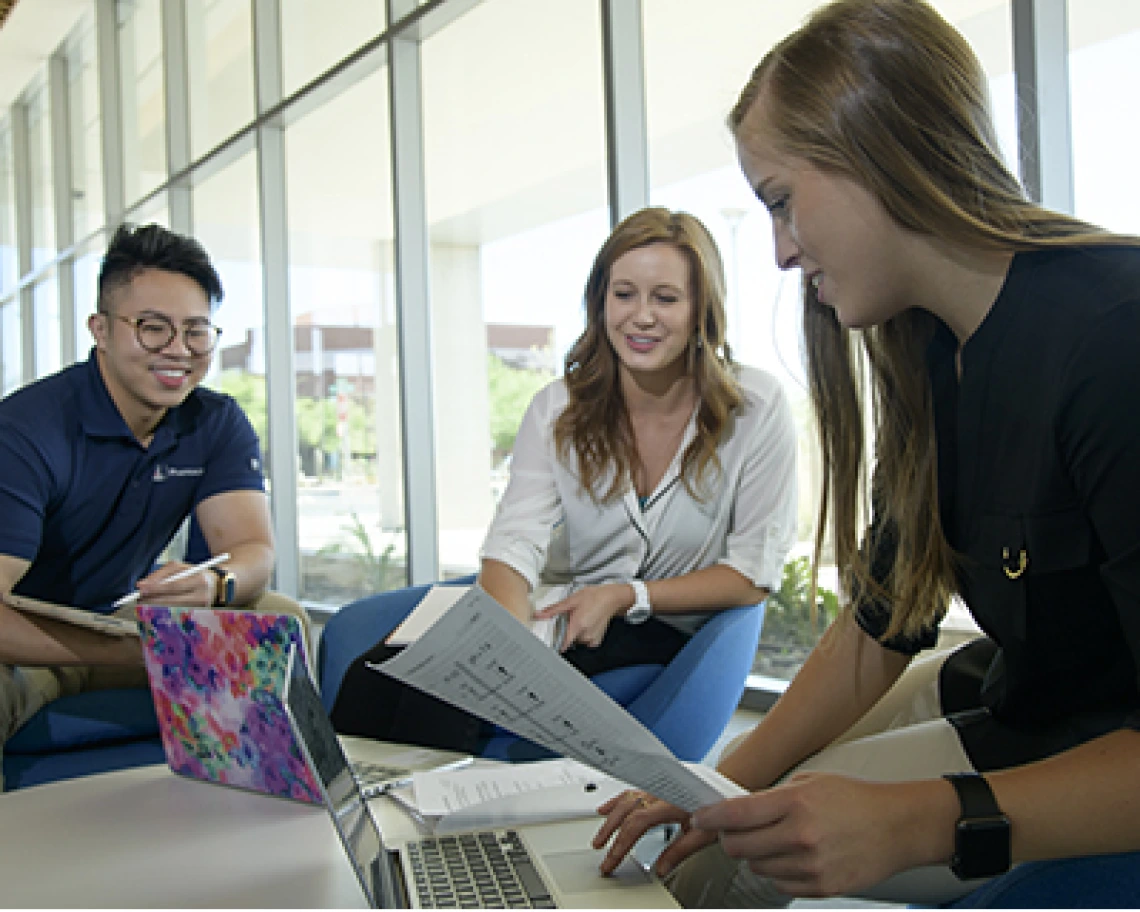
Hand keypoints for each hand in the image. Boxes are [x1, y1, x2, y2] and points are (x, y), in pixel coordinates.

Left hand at [135, 562, 215, 607]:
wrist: (219, 585)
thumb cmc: (197, 574)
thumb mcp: (182, 568)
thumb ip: (163, 574)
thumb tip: (143, 584)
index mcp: (199, 579)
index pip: (174, 584)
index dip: (156, 587)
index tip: (141, 588)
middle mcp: (202, 593)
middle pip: (172, 597)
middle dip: (152, 597)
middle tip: (138, 597)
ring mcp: (201, 606)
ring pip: (172, 606)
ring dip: (155, 604)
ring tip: (144, 601)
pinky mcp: (198, 613)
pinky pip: (176, 611)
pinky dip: (163, 608)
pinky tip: (156, 606)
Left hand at [534, 583, 628, 650]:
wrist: (611, 598)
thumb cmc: (593, 597)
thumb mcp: (571, 600)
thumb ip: (554, 610)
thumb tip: (538, 615)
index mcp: (577, 626)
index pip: (562, 644)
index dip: (554, 644)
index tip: (550, 642)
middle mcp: (585, 635)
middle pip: (568, 640)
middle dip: (566, 631)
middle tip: (570, 619)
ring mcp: (592, 639)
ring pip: (576, 641)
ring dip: (575, 633)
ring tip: (580, 619)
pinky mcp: (596, 641)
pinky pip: (584, 642)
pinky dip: (583, 636)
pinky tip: (586, 625)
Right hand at [592, 790, 712, 876]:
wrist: (727, 786)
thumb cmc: (720, 808)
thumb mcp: (704, 835)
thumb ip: (680, 851)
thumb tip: (661, 869)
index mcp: (670, 803)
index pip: (636, 823)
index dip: (621, 842)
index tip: (611, 860)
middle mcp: (660, 792)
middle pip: (626, 812)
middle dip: (610, 835)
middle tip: (603, 856)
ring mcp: (657, 788)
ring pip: (625, 801)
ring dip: (610, 820)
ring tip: (600, 839)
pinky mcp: (657, 787)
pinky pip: (631, 792)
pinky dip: (616, 802)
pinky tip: (605, 810)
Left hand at [690, 773, 919, 897]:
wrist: (898, 827)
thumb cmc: (855, 799)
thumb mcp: (810, 782)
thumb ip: (772, 796)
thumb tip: (737, 808)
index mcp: (795, 804)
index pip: (736, 814)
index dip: (710, 817)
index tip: (699, 817)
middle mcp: (800, 837)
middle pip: (738, 847)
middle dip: (730, 838)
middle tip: (736, 831)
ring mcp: (810, 866)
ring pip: (756, 867)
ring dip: (757, 855)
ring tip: (778, 840)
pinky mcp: (821, 888)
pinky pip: (779, 884)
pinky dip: (779, 871)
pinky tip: (795, 856)